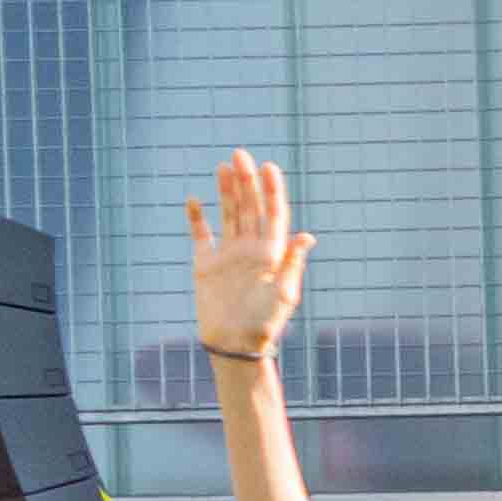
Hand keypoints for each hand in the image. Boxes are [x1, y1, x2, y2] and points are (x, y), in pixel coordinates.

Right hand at [185, 153, 313, 361]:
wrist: (234, 346)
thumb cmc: (263, 324)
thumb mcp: (284, 294)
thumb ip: (292, 262)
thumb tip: (307, 235)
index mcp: (272, 255)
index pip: (274, 215)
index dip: (272, 191)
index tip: (269, 166)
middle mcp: (251, 251)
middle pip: (250, 209)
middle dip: (247, 182)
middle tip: (241, 155)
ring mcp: (228, 256)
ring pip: (228, 215)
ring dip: (227, 192)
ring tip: (224, 167)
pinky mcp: (206, 265)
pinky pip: (201, 236)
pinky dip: (197, 218)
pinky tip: (194, 199)